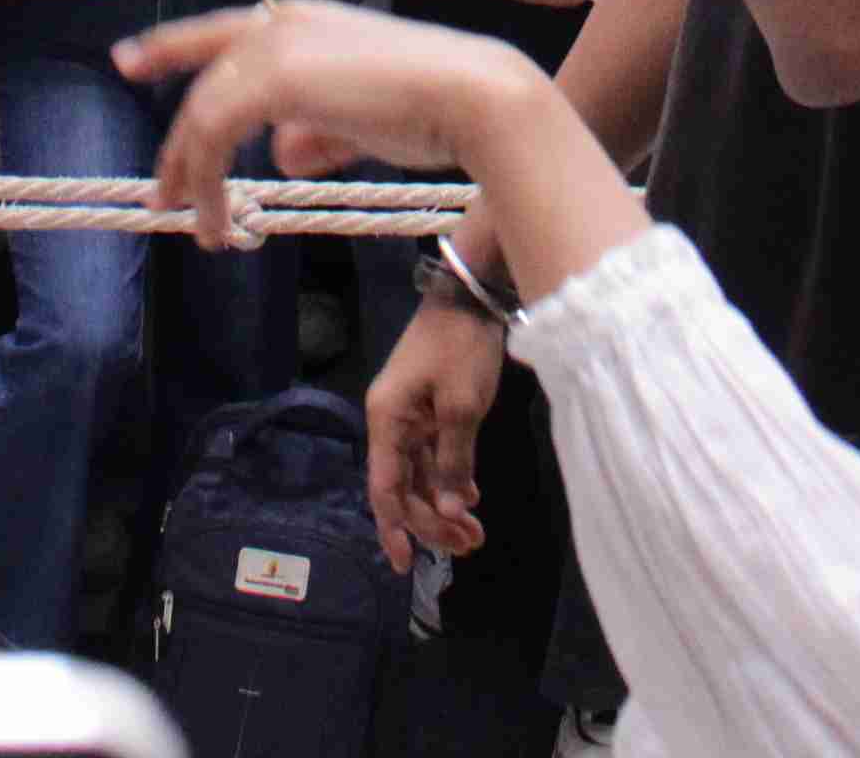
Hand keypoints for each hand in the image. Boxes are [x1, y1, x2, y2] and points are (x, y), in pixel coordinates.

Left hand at [120, 0, 552, 243]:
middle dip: (177, 144)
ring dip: (194, 176)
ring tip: (201, 226)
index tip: (128, 61)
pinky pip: (216, 133)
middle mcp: (278, 22)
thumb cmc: (432, 107)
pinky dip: (208, 182)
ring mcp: (273, 46)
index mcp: (301, 19)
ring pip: (204, 113)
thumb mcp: (360, 121)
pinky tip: (218, 220)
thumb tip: (283, 156)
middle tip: (160, 194)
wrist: (469, 95)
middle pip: (204, 80)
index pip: (219, 33)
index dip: (170, 48)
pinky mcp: (272, 79)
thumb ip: (317, 132)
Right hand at [365, 292, 506, 569]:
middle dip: (432, 521)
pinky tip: (470, 500)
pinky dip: (452, 478)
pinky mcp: (434, 409)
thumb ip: (453, 462)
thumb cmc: (460, 347)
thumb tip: (447, 510)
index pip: (384, 487)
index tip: (403, 565)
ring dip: (445, 504)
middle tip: (469, 547)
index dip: (393, 528)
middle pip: (405, 485)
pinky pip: (437, 455)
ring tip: (475, 535)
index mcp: (387, 420)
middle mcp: (393, 422)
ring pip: (423, 473)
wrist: (473, 294)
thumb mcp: (462, 407)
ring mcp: (413, 415)